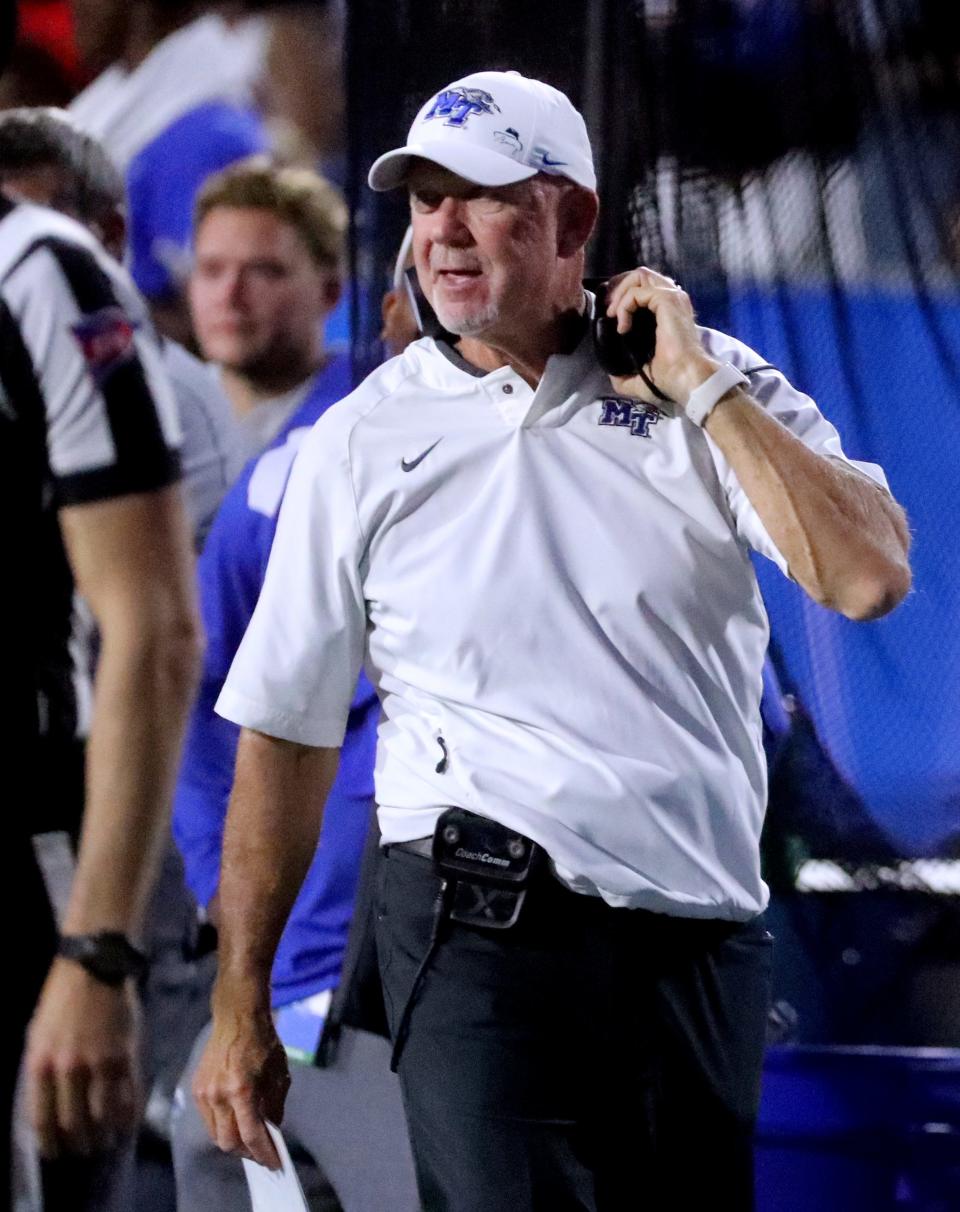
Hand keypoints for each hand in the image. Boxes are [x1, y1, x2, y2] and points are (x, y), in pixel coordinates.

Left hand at [25, 958, 141, 1157]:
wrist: (94, 968)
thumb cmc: (60, 1001)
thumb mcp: (37, 1036)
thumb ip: (42, 1071)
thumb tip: (47, 1105)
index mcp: (40, 1065)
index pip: (43, 1119)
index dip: (50, 1143)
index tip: (56, 1153)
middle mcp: (68, 1070)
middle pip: (74, 1122)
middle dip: (80, 1142)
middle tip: (85, 1149)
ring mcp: (99, 1064)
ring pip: (102, 1114)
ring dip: (105, 1133)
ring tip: (107, 1140)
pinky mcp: (125, 1055)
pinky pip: (128, 1094)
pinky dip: (128, 1114)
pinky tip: (128, 1122)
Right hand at [192, 998, 288, 1169]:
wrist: (237, 1017)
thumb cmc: (262, 1042)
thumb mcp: (279, 1074)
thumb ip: (274, 1106)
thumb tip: (271, 1131)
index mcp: (242, 1089)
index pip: (251, 1135)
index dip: (264, 1153)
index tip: (274, 1163)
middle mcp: (219, 1094)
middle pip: (229, 1142)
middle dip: (247, 1152)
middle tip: (261, 1152)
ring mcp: (205, 1093)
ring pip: (217, 1134)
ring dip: (234, 1141)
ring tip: (250, 1139)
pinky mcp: (197, 1089)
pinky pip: (209, 1120)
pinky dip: (223, 1125)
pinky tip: (236, 1120)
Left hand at [604, 267, 719, 407]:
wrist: (685, 379)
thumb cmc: (670, 379)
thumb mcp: (640, 377)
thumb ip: (624, 374)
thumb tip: (611, 374)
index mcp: (667, 313)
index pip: (644, 288)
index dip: (623, 296)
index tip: (610, 317)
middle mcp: (672, 300)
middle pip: (641, 275)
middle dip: (619, 289)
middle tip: (609, 312)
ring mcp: (672, 298)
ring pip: (640, 275)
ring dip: (621, 294)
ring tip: (614, 316)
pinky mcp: (667, 300)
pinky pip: (637, 292)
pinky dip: (624, 306)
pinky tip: (623, 327)